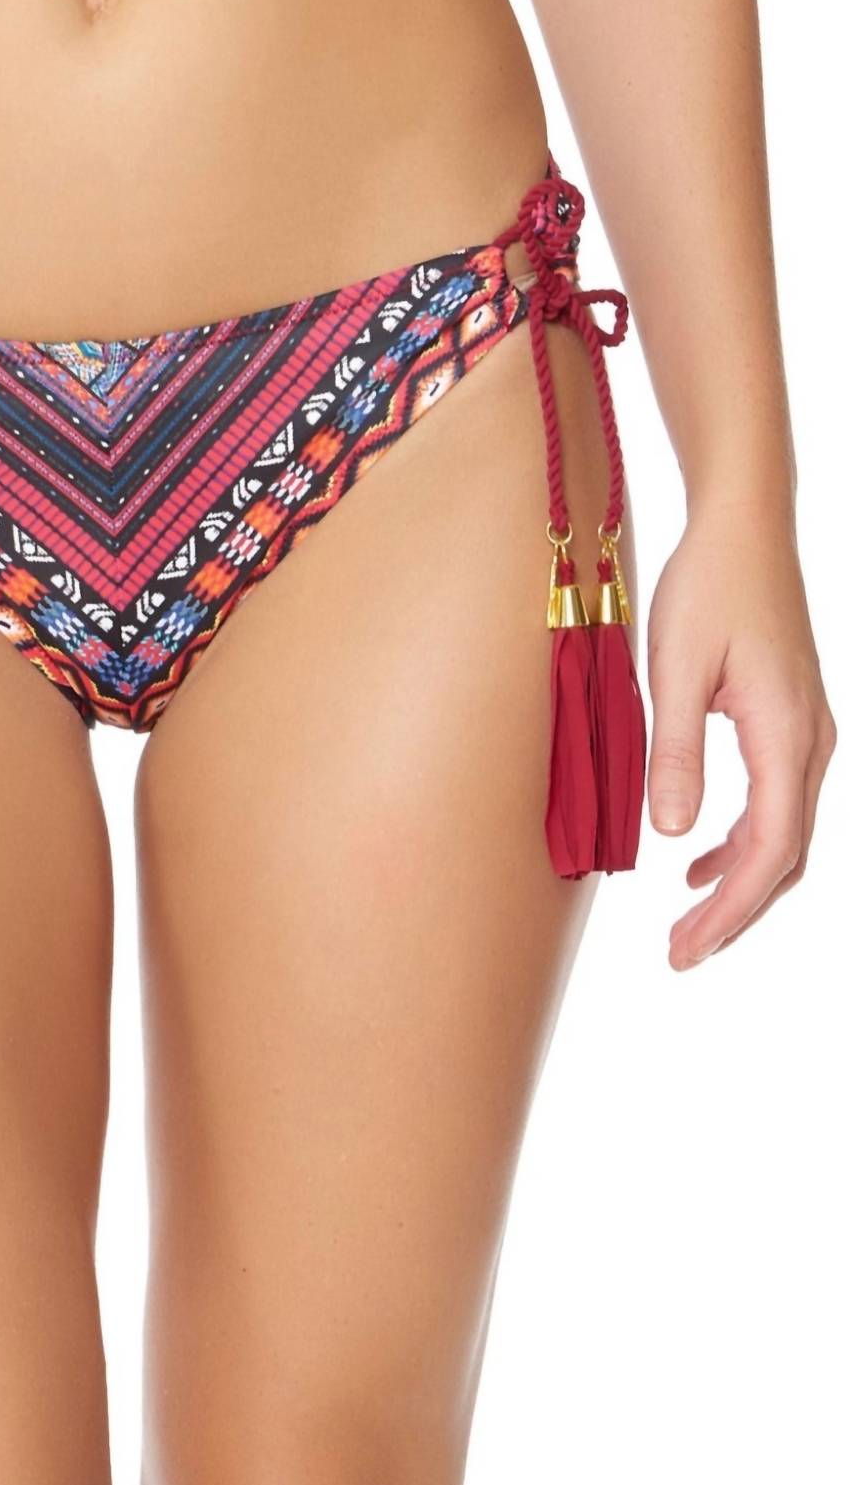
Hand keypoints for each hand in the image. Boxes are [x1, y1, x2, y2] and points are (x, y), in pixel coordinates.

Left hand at [646, 497, 835, 968]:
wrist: (744, 528)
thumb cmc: (706, 589)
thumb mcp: (674, 670)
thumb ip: (676, 755)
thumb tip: (672, 838)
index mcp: (787, 736)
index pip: (769, 852)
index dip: (730, 913)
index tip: (684, 949)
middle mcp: (812, 742)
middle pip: (786, 857)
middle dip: (736, 915)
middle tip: (681, 956)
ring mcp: (808, 733)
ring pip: (786, 835)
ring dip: (741, 885)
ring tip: (687, 923)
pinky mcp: (791, 721)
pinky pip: (778, 804)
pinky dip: (745, 844)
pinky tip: (699, 861)